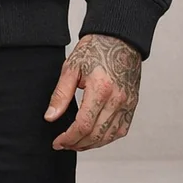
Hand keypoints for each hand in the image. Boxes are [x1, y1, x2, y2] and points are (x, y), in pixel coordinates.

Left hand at [44, 33, 140, 150]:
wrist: (119, 38)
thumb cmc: (95, 49)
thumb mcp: (71, 67)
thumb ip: (61, 95)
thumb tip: (50, 117)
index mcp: (100, 89)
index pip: (83, 125)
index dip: (68, 138)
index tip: (57, 141)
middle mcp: (117, 99)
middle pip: (96, 135)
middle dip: (77, 144)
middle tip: (63, 144)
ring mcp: (127, 104)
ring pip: (109, 136)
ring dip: (91, 144)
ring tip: (76, 143)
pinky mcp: (133, 105)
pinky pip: (121, 130)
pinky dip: (107, 138)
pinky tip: (94, 137)